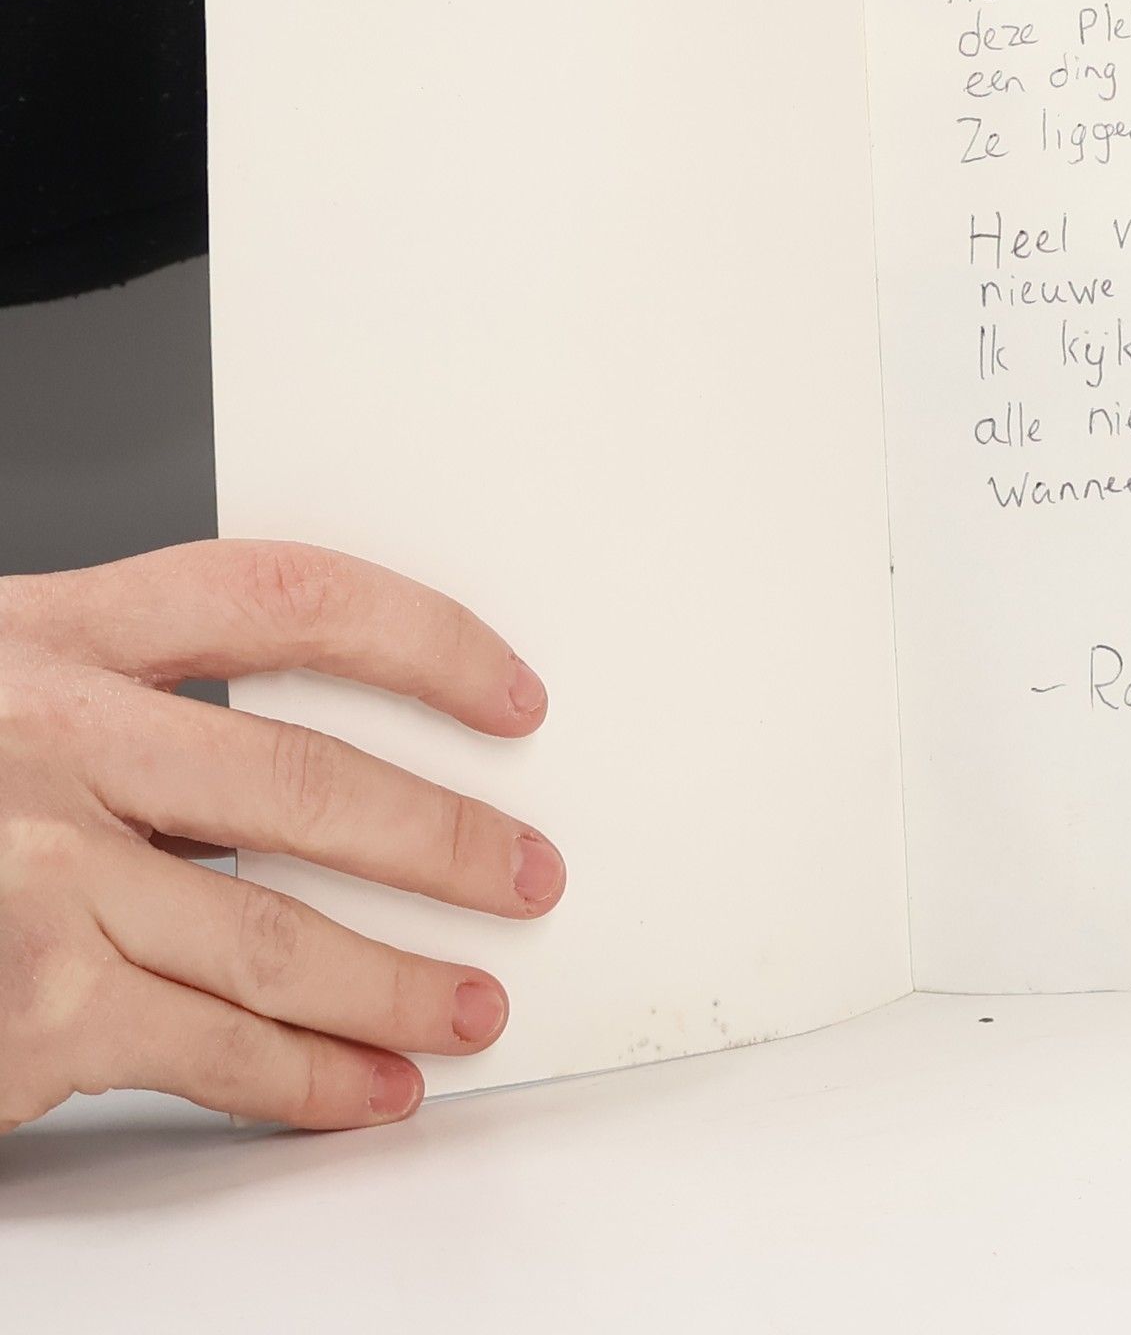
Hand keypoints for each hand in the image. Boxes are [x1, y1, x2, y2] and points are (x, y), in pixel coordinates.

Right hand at [0, 540, 563, 1132]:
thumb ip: (121, 700)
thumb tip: (302, 755)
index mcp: (51, 632)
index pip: (286, 596)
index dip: (422, 637)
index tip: (506, 692)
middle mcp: (50, 739)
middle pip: (309, 780)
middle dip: (446, 839)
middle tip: (528, 871)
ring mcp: (33, 874)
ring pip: (278, 935)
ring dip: (399, 980)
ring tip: (473, 1004)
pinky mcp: (24, 1006)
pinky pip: (209, 1048)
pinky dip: (309, 1079)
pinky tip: (369, 1087)